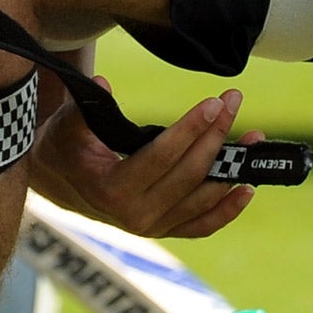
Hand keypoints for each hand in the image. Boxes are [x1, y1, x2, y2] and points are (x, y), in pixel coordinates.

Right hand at [29, 77, 260, 238]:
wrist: (59, 183)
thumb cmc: (65, 146)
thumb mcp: (66, 124)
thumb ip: (84, 106)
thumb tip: (102, 82)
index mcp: (112, 189)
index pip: (162, 156)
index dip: (190, 128)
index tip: (214, 103)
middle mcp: (136, 216)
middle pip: (189, 173)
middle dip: (215, 135)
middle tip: (233, 101)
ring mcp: (153, 227)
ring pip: (202, 199)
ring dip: (232, 169)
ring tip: (254, 139)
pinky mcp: (164, 229)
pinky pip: (203, 224)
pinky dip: (228, 209)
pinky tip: (248, 188)